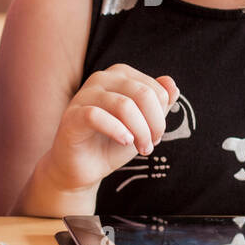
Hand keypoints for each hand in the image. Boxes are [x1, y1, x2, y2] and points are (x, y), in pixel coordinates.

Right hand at [45, 64, 178, 193]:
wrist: (84, 169)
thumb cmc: (113, 143)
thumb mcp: (144, 124)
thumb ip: (160, 104)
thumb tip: (172, 85)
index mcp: (121, 75)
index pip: (156, 89)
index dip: (162, 116)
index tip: (155, 136)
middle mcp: (102, 78)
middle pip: (143, 94)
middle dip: (154, 124)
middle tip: (150, 145)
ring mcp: (85, 94)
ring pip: (124, 105)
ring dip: (139, 132)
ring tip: (141, 149)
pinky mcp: (72, 115)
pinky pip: (97, 116)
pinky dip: (117, 131)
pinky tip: (124, 141)